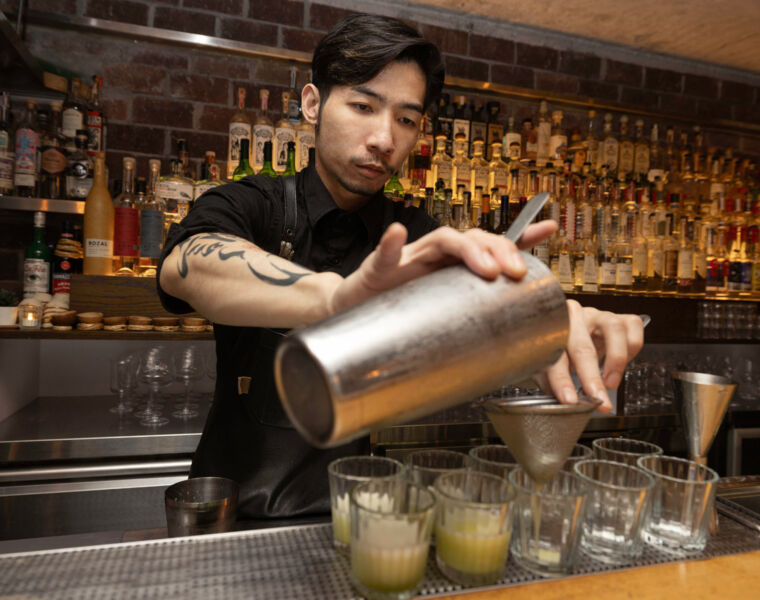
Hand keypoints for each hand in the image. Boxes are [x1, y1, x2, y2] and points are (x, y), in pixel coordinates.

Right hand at [328, 220, 556, 314]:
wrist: (354, 311)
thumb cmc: (400, 311)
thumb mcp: (442, 314)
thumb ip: (470, 316)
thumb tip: (508, 333)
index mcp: (454, 266)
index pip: (492, 244)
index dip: (521, 236)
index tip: (550, 229)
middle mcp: (436, 255)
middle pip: (474, 238)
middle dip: (499, 251)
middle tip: (514, 272)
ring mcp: (410, 258)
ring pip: (442, 240)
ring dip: (465, 248)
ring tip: (483, 265)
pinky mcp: (378, 268)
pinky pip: (384, 254)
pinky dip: (390, 245)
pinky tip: (396, 236)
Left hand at [537, 300, 643, 412]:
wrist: (573, 332)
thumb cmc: (559, 350)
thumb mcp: (549, 366)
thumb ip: (553, 384)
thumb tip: (564, 406)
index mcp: (550, 330)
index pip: (554, 356)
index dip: (561, 380)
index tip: (569, 401)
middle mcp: (574, 317)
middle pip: (583, 346)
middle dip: (592, 377)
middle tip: (598, 399)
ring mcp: (597, 315)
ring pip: (614, 329)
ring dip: (616, 360)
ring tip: (611, 383)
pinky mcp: (618, 317)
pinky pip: (632, 326)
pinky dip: (632, 347)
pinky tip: (622, 362)